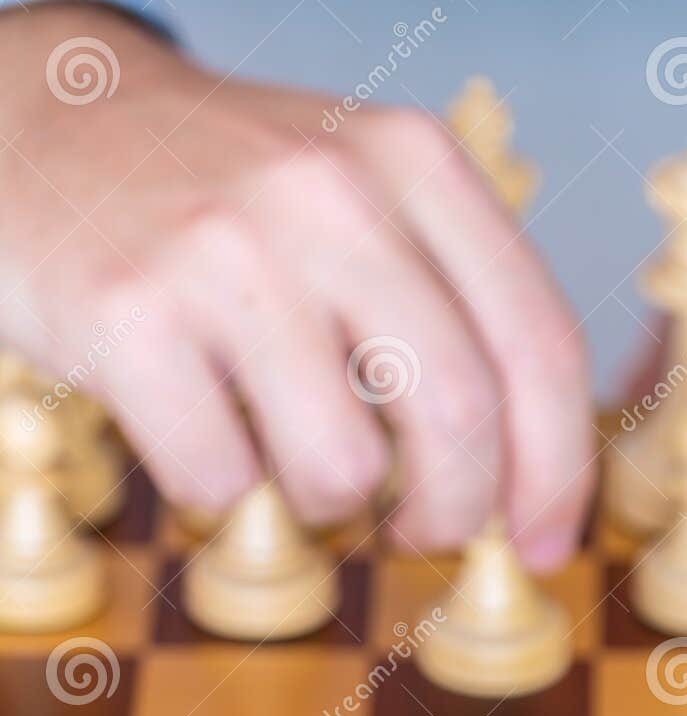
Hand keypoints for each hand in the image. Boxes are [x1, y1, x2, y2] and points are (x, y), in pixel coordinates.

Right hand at [0, 5, 592, 567]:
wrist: (48, 125)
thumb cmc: (231, 205)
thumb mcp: (363, 204)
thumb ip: (450, 312)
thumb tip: (522, 488)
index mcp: (415, 163)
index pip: (538, 345)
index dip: (558, 472)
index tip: (543, 542)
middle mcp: (332, 193)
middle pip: (461, 420)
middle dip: (454, 514)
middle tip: (421, 533)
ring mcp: (226, 249)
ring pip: (341, 471)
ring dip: (321, 502)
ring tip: (280, 447)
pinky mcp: (129, 310)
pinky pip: (220, 482)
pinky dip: (217, 492)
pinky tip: (196, 427)